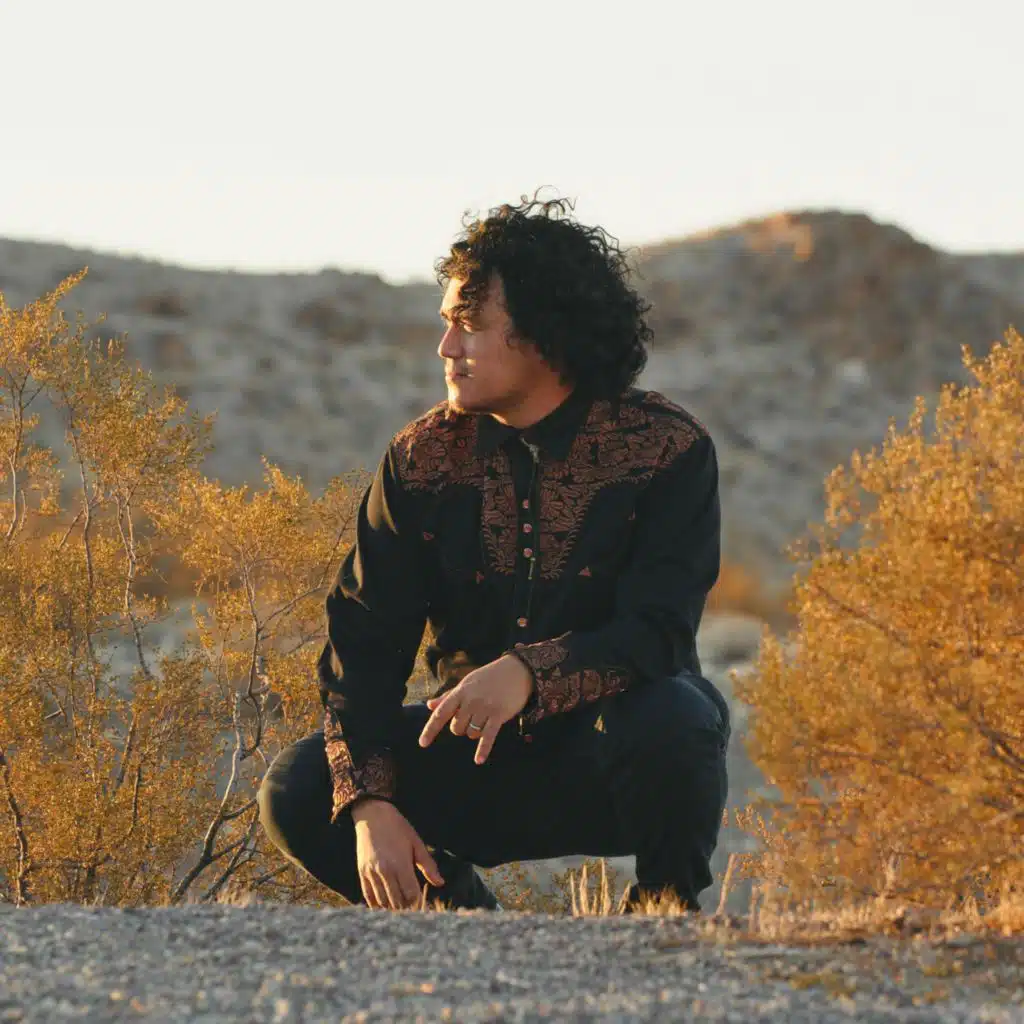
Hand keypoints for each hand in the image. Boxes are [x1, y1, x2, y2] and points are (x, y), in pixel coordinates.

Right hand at [352, 799, 443, 908]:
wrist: (372, 815)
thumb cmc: (398, 828)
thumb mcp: (416, 843)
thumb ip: (428, 865)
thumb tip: (441, 883)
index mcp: (401, 864)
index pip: (410, 894)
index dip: (416, 899)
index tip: (418, 898)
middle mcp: (385, 871)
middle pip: (397, 901)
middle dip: (405, 905)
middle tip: (409, 904)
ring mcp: (372, 873)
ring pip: (383, 902)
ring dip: (391, 906)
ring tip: (398, 904)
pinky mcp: (362, 872)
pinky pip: (368, 897)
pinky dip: (376, 904)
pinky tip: (384, 903)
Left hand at [419, 654, 533, 763]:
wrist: (517, 671)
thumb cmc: (489, 677)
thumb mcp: (467, 683)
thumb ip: (448, 696)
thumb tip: (430, 705)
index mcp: (460, 692)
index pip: (441, 713)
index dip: (430, 729)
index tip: (422, 744)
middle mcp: (471, 700)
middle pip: (456, 728)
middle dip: (461, 728)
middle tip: (472, 717)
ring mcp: (485, 708)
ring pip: (471, 733)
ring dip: (475, 732)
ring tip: (485, 719)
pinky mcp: (499, 715)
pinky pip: (487, 737)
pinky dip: (483, 749)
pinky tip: (478, 760)